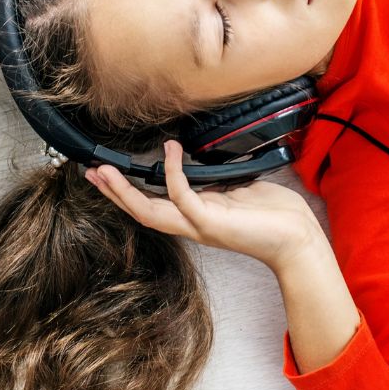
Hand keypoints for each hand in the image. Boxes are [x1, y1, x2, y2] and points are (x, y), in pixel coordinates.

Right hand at [85, 140, 324, 269]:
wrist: (298, 238)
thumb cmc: (274, 215)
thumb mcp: (237, 190)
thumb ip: (214, 180)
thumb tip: (201, 161)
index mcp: (196, 217)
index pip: (153, 205)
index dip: (127, 191)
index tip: (107, 173)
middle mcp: (192, 225)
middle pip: (141, 211)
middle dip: (114, 193)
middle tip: (90, 172)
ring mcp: (200, 225)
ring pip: (150, 211)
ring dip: (125, 191)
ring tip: (107, 170)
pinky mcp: (212, 222)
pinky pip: (182, 196)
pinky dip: (172, 172)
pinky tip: (169, 150)